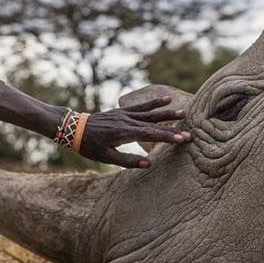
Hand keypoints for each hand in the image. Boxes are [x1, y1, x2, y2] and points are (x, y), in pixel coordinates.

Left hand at [76, 96, 191, 167]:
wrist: (74, 128)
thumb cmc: (89, 146)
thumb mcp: (106, 158)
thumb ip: (127, 161)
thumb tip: (148, 163)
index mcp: (124, 133)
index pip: (150, 135)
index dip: (167, 137)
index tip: (182, 139)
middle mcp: (127, 121)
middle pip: (154, 124)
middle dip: (172, 127)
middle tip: (189, 130)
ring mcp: (125, 114)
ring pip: (150, 113)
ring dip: (167, 113)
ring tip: (183, 112)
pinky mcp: (123, 111)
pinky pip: (141, 106)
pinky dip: (154, 103)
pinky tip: (167, 100)